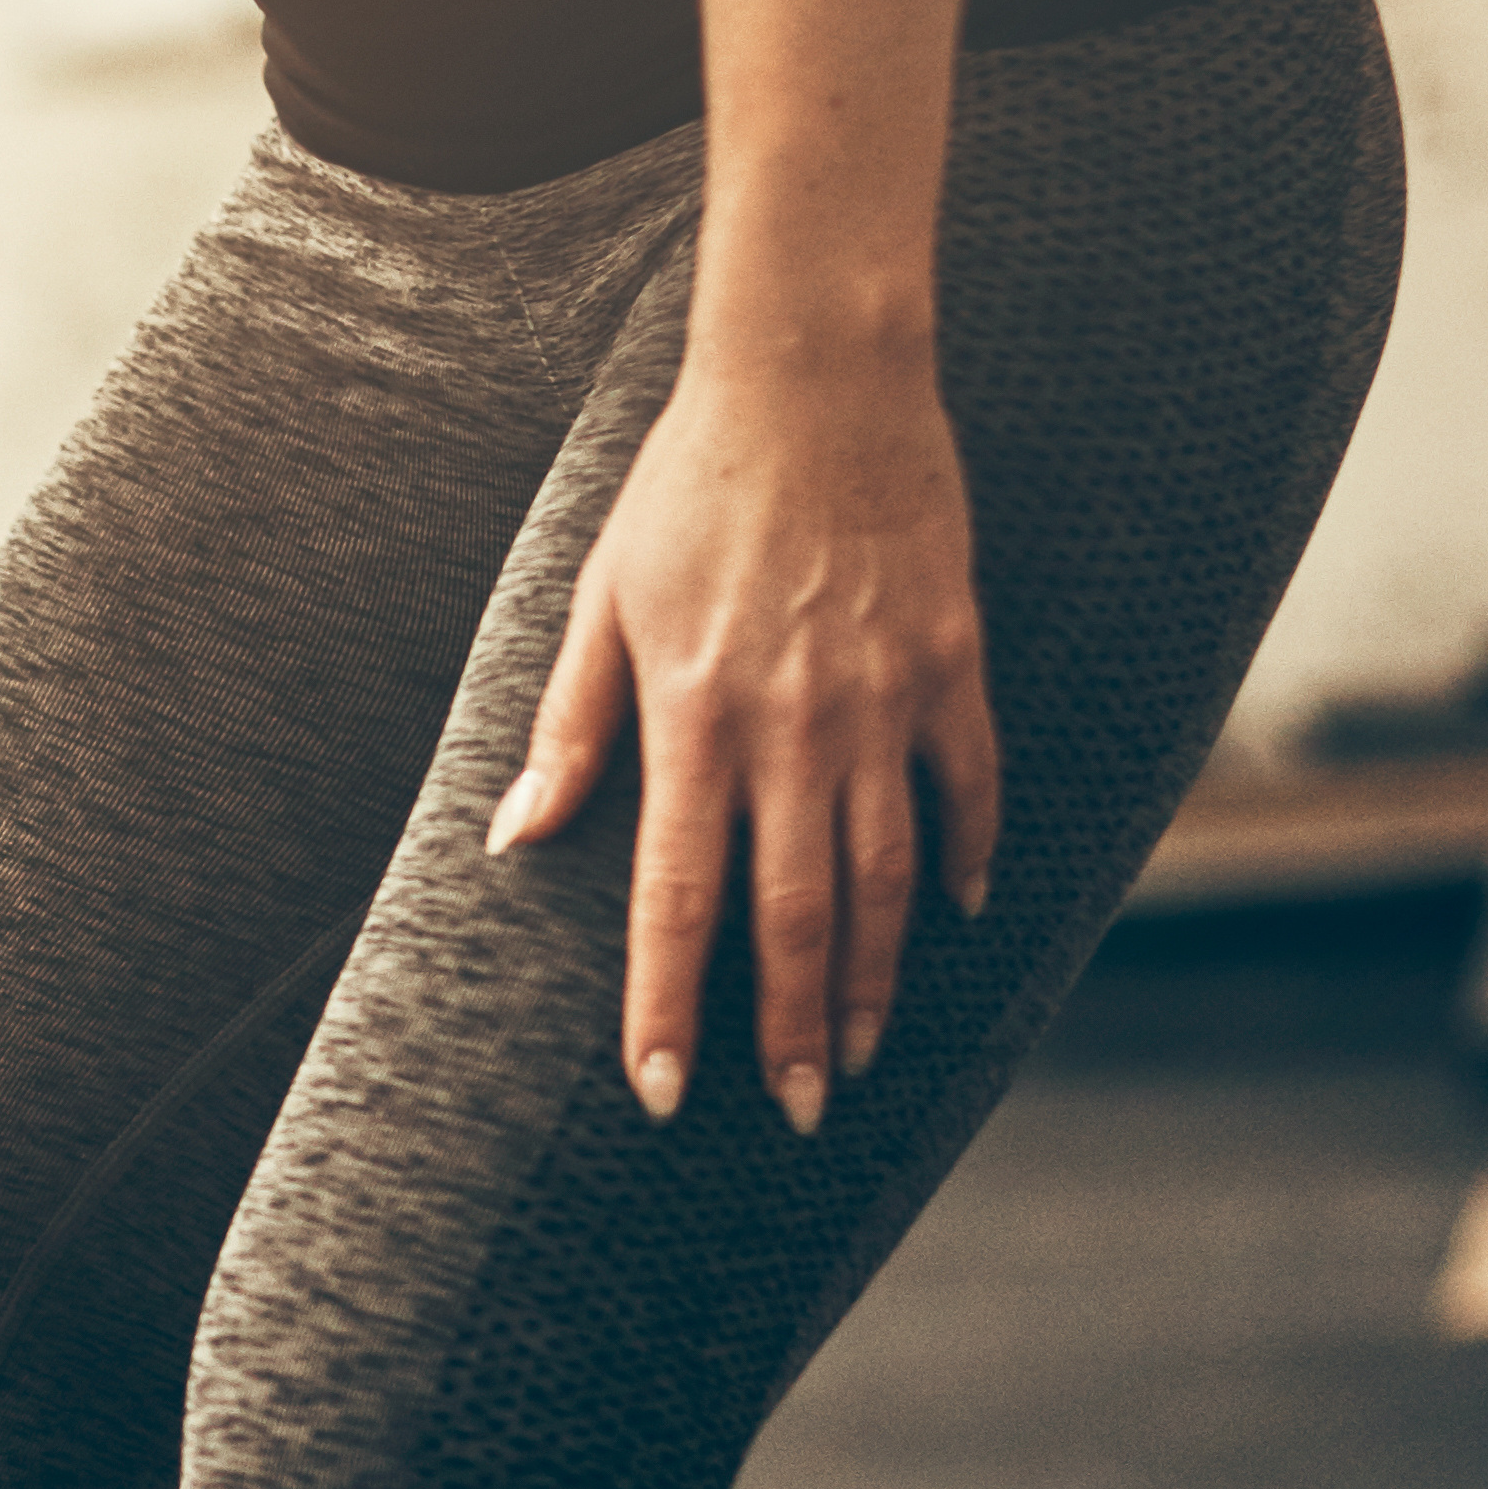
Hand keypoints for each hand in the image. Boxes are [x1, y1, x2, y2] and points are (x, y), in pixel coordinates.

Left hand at [485, 331, 994, 1135]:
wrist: (817, 377)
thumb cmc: (691, 485)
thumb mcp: (603, 599)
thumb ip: (571, 729)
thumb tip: (517, 838)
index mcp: (692, 717)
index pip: (676, 898)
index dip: (668, 1006)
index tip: (665, 1093)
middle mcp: (791, 727)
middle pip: (793, 915)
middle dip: (789, 1029)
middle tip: (795, 1111)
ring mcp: (882, 700)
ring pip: (886, 875)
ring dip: (873, 976)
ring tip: (858, 1051)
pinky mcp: (952, 663)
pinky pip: (970, 786)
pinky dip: (969, 859)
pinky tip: (958, 917)